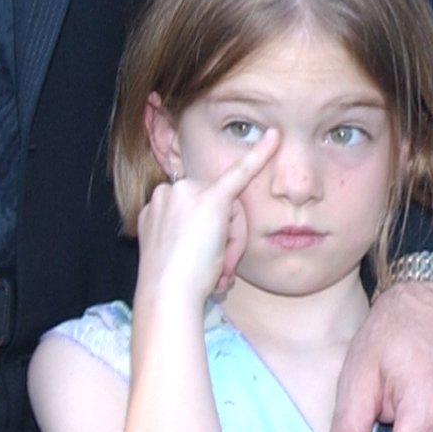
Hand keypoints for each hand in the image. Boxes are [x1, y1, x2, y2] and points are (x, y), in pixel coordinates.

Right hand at [135, 128, 276, 306]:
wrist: (168, 294)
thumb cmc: (176, 284)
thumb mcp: (179, 254)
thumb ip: (192, 238)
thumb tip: (212, 245)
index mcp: (157, 205)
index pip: (197, 213)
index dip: (210, 236)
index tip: (198, 246)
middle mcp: (169, 192)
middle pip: (217, 209)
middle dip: (226, 242)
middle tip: (218, 271)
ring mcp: (188, 193)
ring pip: (230, 212)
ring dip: (231, 243)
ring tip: (217, 268)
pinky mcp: (211, 200)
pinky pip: (241, 172)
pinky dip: (260, 155)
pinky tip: (275, 137)